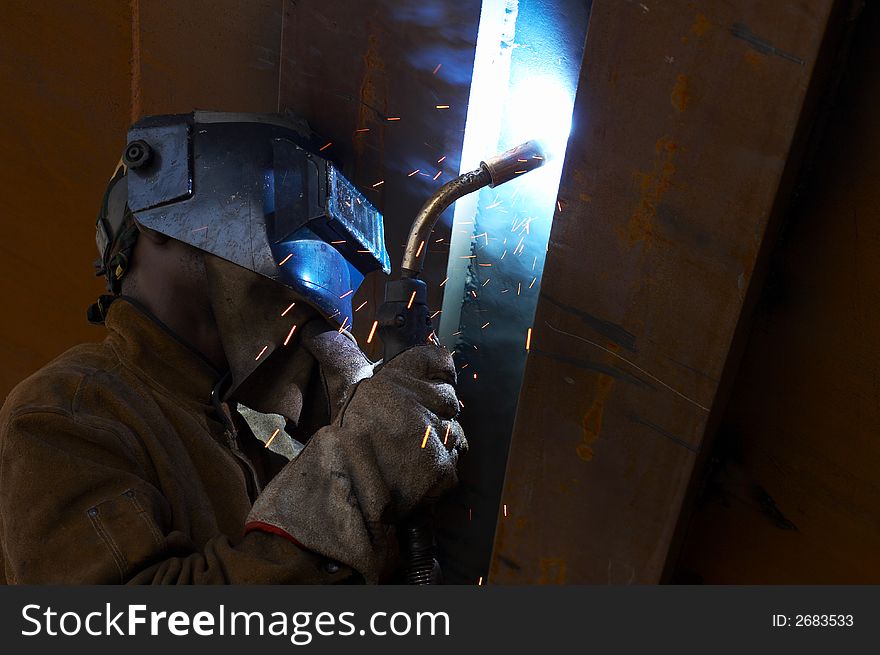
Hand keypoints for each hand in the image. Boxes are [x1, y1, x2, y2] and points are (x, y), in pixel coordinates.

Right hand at [246, 340, 466, 582]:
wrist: (340, 490)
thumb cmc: (338, 439)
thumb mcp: (342, 391)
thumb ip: (341, 358)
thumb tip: (317, 332)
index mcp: (397, 378)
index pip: (437, 359)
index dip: (438, 369)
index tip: (437, 377)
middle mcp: (420, 401)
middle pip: (449, 398)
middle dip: (437, 411)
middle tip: (410, 429)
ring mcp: (434, 436)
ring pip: (454, 431)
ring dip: (440, 440)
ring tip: (411, 454)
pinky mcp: (443, 467)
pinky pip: (452, 462)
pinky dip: (439, 468)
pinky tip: (416, 473)